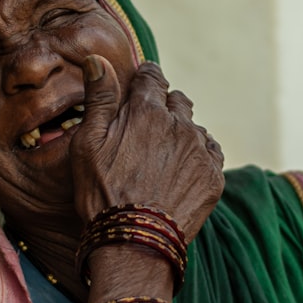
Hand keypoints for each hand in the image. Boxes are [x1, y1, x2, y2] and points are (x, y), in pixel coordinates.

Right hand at [70, 55, 224, 239]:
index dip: (145, 79)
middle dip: (164, 108)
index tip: (141, 86)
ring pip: (194, 128)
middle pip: (177, 100)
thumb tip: (99, 60)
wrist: (134, 242)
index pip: (152, 77)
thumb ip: (99, 97)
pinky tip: (181, 172)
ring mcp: (200, 151)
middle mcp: (180, 124)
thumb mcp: (88, 143)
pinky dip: (199, 157)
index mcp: (146, 111)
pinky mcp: (214, 176)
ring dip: (182, 134)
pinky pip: (211, 154)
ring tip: (163, 158)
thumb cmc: (102, 194)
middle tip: (148, 130)